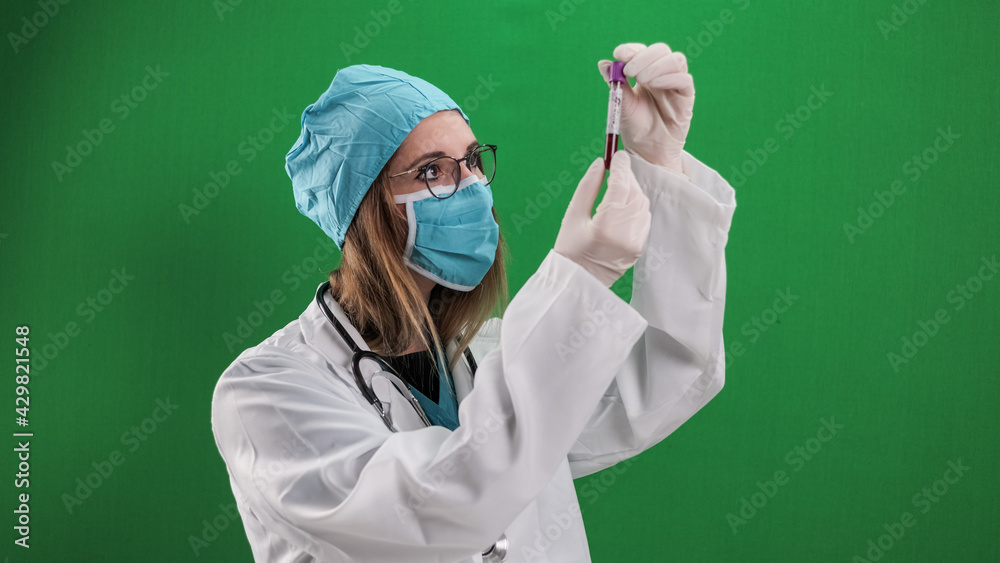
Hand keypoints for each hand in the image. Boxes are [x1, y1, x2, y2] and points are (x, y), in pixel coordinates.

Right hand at [554, 152, 650, 286]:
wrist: (579, 280)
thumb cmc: (570, 248)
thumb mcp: (573, 214)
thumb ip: (588, 186)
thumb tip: (600, 163)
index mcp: (605, 226)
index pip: (620, 187)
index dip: (621, 167)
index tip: (617, 155)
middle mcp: (625, 234)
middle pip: (634, 194)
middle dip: (627, 178)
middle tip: (616, 168)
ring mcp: (635, 242)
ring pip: (642, 204)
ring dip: (632, 191)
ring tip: (618, 186)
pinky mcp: (640, 247)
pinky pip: (644, 217)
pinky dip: (637, 205)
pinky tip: (623, 204)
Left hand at [598, 42, 694, 173]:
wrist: (647, 150)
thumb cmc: (635, 127)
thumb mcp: (621, 104)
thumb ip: (616, 83)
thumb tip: (603, 63)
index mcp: (645, 72)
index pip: (642, 51)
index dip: (632, 49)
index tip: (618, 54)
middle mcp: (662, 74)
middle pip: (661, 50)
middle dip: (643, 56)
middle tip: (629, 71)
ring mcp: (675, 84)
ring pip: (675, 60)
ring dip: (656, 65)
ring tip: (642, 80)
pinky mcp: (686, 96)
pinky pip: (684, 79)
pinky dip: (669, 77)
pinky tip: (655, 84)